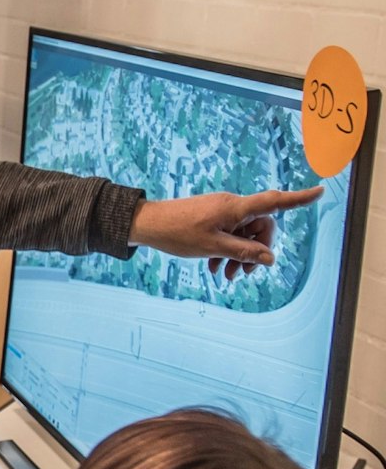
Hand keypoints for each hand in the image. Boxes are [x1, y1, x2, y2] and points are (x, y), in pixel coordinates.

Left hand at [129, 187, 323, 280]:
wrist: (146, 225)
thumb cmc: (177, 233)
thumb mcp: (212, 247)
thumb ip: (243, 253)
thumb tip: (270, 259)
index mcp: (235, 207)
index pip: (274, 202)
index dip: (299, 199)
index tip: (320, 192)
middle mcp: (232, 206)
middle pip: (261, 226)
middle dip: (256, 251)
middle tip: (241, 274)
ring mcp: (221, 211)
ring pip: (243, 234)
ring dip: (239, 256)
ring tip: (224, 276)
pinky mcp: (211, 217)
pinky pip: (228, 233)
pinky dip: (225, 251)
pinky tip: (212, 269)